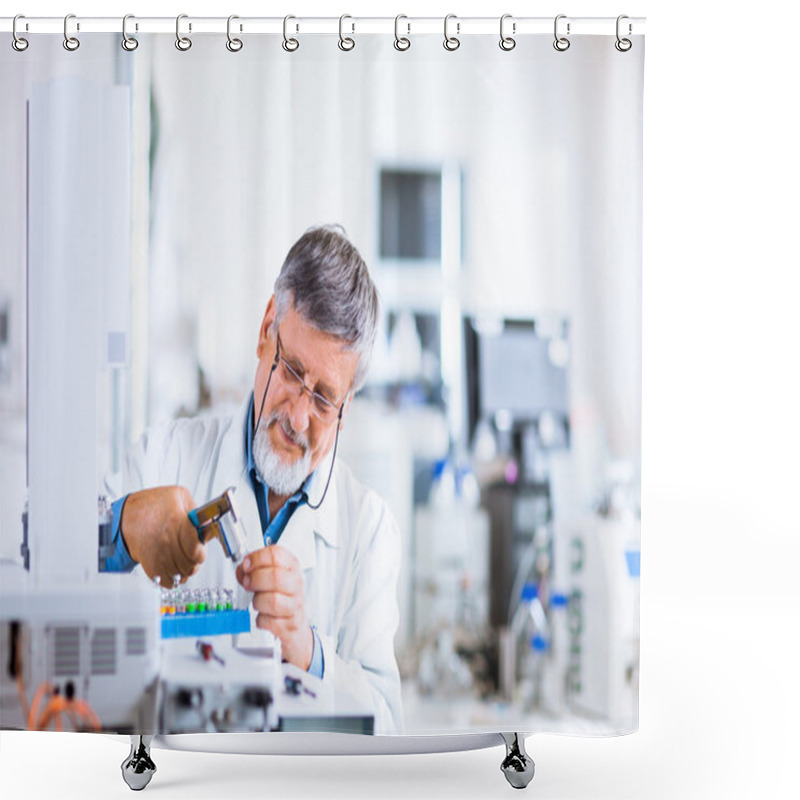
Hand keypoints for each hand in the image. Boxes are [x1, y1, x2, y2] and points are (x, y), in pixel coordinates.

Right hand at [121, 486, 205, 585]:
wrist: (126, 517)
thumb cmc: (152, 505)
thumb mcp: (179, 495)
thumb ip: (197, 509)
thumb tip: (209, 523)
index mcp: (177, 523)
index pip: (197, 550)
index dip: (201, 550)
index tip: (199, 545)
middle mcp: (167, 542)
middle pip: (191, 566)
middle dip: (195, 559)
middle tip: (193, 552)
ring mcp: (158, 557)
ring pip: (181, 575)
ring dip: (185, 568)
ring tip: (183, 557)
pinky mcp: (151, 567)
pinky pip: (167, 582)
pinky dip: (174, 577)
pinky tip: (174, 565)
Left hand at [236, 546, 313, 670]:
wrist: (295, 624)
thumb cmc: (282, 598)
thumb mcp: (270, 578)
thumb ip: (254, 571)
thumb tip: (241, 570)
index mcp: (291, 567)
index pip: (276, 554)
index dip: (256, 558)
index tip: (246, 565)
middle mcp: (296, 584)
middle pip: (275, 576)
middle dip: (255, 580)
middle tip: (248, 584)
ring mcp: (295, 604)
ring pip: (273, 600)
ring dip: (258, 601)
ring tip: (258, 602)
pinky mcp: (291, 624)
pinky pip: (269, 621)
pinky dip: (261, 620)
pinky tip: (264, 616)